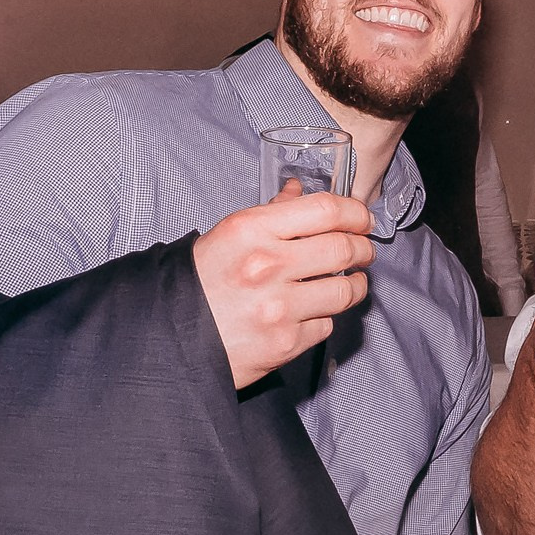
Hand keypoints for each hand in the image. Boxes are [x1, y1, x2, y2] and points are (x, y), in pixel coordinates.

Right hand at [194, 183, 375, 388]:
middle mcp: (267, 265)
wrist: (170, 336)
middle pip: (344, 248)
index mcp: (252, 230)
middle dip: (363, 248)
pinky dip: (325, 317)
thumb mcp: (227, 236)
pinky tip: (315, 311)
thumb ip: (269, 214)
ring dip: (355, 285)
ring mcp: (278, 307)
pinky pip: (326, 324)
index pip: (325, 210)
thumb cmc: (199, 283)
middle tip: (364, 251)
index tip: (362, 219)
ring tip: (351, 282)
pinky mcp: (285, 343)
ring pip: (345, 290)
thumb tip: (297, 191)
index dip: (355, 213)